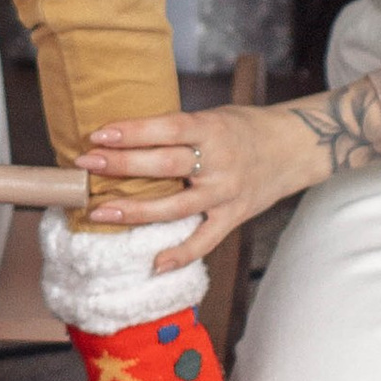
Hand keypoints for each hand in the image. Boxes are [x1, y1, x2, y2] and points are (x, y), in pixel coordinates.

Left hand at [67, 77, 380, 271]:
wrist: (295, 148)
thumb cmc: (246, 127)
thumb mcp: (214, 117)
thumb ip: (178, 131)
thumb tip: (125, 138)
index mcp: (212, 129)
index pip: (167, 129)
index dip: (133, 132)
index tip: (99, 135)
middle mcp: (219, 163)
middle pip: (165, 167)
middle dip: (121, 166)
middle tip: (85, 165)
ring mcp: (226, 194)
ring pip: (176, 207)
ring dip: (136, 210)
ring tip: (101, 212)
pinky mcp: (234, 217)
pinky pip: (204, 241)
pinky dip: (180, 254)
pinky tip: (153, 263)